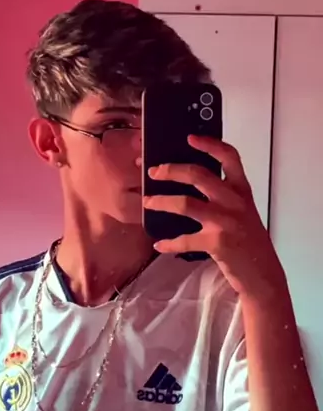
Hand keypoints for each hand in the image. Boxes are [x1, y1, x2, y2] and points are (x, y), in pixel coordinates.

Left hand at [143, 135, 283, 297]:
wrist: (261, 272)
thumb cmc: (247, 240)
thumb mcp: (241, 211)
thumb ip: (223, 195)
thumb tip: (188, 180)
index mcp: (241, 190)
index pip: (230, 157)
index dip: (210, 144)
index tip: (190, 137)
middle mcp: (234, 202)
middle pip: (199, 175)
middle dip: (171, 170)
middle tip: (154, 171)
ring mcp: (225, 221)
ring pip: (185, 203)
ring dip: (161, 201)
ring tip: (147, 202)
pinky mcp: (217, 243)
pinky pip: (185, 239)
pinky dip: (169, 242)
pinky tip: (159, 244)